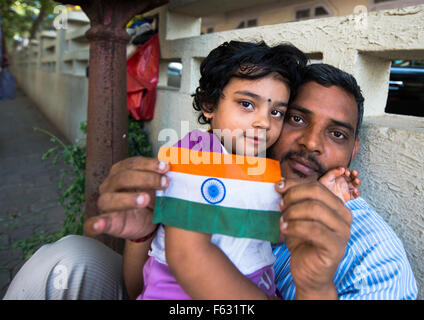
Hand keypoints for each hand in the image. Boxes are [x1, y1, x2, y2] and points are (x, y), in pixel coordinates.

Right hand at [83, 156, 169, 239]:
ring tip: (145, 199)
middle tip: (164, 183)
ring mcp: (106, 204)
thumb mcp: (158, 186)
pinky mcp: (106, 223)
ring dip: (128, 199)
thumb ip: (164, 176)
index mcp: (122, 172)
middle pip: (122, 178)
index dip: (149, 164)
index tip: (166, 167)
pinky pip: (93, 223)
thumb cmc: (152, 199)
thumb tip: (180, 163)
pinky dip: (95, 224)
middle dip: (146, 178)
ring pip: (109, 199)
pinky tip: (99, 224)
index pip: (132, 163)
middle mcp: (110, 185)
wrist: (148, 223)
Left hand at [275, 180, 352, 298]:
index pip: (316, 185)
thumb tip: (280, 183)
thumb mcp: (296, 216)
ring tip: (282, 220)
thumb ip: (293, 200)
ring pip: (315, 209)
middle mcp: (344, 216)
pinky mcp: (336, 247)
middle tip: (280, 206)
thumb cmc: (302, 242)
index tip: (277, 188)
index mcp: (337, 205)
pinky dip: (295, 226)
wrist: (308, 272)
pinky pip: (314, 230)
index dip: (294, 184)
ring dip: (292, 212)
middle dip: (293, 196)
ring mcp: (343, 232)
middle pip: (316, 192)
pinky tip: (285, 229)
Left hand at [319, 168, 360, 201]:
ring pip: (355, 184)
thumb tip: (342, 169)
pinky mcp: (347, 196)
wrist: (322, 198)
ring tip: (356, 181)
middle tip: (355, 173)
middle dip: (354, 174)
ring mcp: (345, 189)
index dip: (347, 171)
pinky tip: (355, 191)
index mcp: (338, 176)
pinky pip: (354, 195)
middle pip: (352, 177)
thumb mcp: (325, 178)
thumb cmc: (322, 187)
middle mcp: (342, 182)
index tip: (346, 173)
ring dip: (357, 182)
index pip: (345, 171)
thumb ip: (333, 172)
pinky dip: (357, 193)